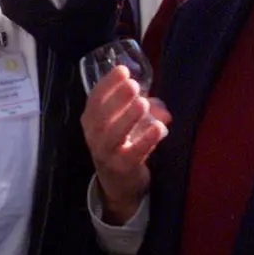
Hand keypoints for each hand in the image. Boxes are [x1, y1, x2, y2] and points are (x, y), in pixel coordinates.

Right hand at [82, 65, 171, 224]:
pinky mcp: (121, 168)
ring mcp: (106, 153)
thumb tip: (162, 109)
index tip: (122, 70)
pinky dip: (146, 140)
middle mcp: (94, 136)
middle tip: (134, 85)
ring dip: (128, 117)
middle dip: (117, 98)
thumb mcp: (126, 123)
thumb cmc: (122, 144)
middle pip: (102, 116)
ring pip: (112, 134)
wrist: (118, 183)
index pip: (95, 99)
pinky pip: (133, 153)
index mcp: (91, 121)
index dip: (107, 83)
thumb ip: (143, 108)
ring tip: (143, 104)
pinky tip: (158, 129)